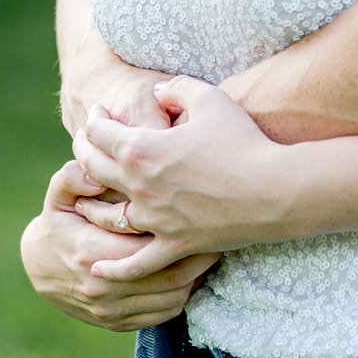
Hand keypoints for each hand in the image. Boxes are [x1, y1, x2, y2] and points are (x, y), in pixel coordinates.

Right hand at [20, 164, 215, 331]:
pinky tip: (193, 277)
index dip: (181, 235)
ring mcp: (110, 310)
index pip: (148, 247)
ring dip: (196, 280)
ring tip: (213, 255)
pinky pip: (162, 315)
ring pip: (170, 299)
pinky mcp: (117, 324)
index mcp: (90, 252)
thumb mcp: (59, 195)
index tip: (204, 216)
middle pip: (169, 277)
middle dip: (199, 259)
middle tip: (222, 238)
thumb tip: (94, 172)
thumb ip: (73, 178)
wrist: (38, 268)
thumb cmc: (58, 222)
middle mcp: (102, 287)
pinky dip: (183, 297)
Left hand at [78, 72, 298, 251]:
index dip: (94, 120)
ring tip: (84, 199)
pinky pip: (137, 263)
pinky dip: (115, 268)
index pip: (100, 132)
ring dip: (91, 206)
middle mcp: (140, 187)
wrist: (274, 189)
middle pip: (94, 170)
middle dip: (84, 153)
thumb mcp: (209, 98)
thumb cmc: (243, 140)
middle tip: (83, 145)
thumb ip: (175, 88)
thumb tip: (155, 93)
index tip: (96, 115)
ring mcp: (155, 221)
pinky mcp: (174, 245)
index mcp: (142, 148)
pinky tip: (97, 269)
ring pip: (108, 217)